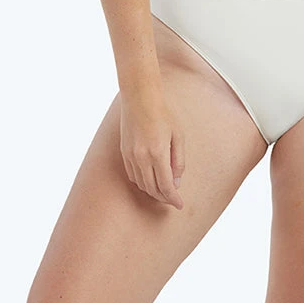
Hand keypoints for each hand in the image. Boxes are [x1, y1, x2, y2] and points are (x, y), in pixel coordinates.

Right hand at [119, 92, 185, 209]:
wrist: (140, 97)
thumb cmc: (163, 113)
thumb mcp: (178, 135)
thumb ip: (178, 160)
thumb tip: (177, 181)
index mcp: (158, 153)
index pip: (166, 186)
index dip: (173, 199)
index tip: (180, 205)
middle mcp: (142, 158)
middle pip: (152, 189)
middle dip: (164, 198)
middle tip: (173, 200)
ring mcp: (130, 156)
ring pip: (141, 184)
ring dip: (153, 191)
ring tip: (163, 191)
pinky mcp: (124, 152)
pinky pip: (132, 175)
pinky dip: (142, 182)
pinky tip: (150, 180)